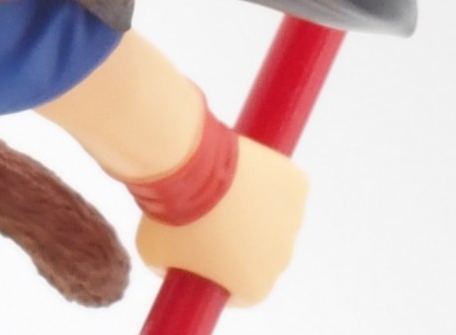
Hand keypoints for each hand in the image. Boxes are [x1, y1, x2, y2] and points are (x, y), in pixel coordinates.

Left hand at [135, 136, 307, 307]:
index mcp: (253, 286)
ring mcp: (293, 220)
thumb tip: (178, 264)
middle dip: (237, 238)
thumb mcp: (158, 255)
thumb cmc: (170, 216)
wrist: (189, 168)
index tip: (201, 251)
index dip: (218, 271)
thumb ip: (174, 268)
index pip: (239, 288)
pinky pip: (281, 183)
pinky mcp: (297, 185)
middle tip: (208, 214)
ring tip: (220, 187)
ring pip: (272, 216)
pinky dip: (266, 177)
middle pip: (259, 252)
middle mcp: (280, 259)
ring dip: (253, 206)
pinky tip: (241, 167)